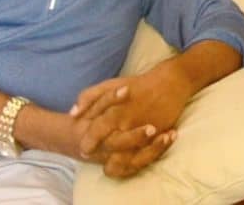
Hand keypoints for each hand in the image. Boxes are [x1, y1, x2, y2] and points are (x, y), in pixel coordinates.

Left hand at [70, 60, 194, 159]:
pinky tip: (126, 158)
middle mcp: (129, 124)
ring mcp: (144, 132)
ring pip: (127, 156)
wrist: (171, 83)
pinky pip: (144, 156)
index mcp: (116, 111)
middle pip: (110, 147)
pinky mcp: (157, 137)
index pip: (96, 131)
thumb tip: (72, 114)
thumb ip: (88, 96)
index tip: (84, 147)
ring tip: (110, 160)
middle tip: (92, 156)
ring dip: (117, 160)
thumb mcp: (110, 84)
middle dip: (100, 153)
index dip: (89, 141)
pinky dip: (134, 160)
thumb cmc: (138, 84)